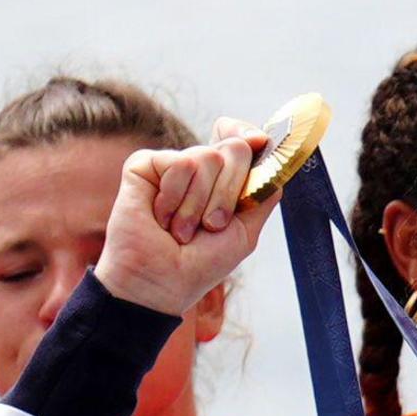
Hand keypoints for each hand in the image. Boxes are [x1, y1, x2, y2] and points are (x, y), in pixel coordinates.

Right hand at [98, 123, 281, 317]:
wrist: (163, 280)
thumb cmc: (201, 262)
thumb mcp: (246, 230)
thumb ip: (263, 192)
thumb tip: (272, 151)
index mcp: (224, 180)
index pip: (241, 137)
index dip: (251, 135)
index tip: (261, 143)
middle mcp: (199, 167)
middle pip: (234, 148)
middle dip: (229, 193)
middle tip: (211, 225)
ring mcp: (172, 164)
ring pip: (207, 157)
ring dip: (200, 204)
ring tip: (183, 229)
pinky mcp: (144, 165)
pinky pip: (178, 163)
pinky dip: (175, 197)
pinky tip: (161, 217)